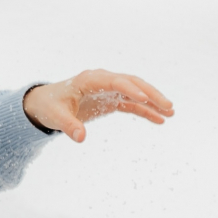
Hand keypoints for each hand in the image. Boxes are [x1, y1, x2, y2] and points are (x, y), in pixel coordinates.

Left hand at [23, 71, 173, 143]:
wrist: (46, 104)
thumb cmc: (50, 106)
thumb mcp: (56, 116)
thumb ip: (69, 126)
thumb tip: (81, 138)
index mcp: (89, 80)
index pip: (114, 81)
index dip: (130, 88)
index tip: (144, 98)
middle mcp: (102, 81)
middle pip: (132, 83)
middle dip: (151, 93)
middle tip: (168, 105)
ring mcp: (109, 90)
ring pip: (136, 92)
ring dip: (153, 101)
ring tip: (171, 112)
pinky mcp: (111, 100)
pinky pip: (132, 104)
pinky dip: (146, 111)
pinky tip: (160, 119)